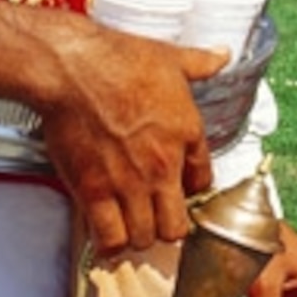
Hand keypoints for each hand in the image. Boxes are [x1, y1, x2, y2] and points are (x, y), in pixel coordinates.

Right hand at [34, 17, 221, 257]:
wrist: (74, 68)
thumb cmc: (119, 59)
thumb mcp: (171, 57)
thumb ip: (200, 62)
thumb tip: (222, 54)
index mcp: (188, 135)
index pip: (203, 184)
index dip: (189, 190)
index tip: (175, 188)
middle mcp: (163, 167)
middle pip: (176, 227)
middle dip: (165, 226)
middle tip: (151, 216)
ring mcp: (130, 184)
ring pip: (145, 238)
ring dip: (136, 235)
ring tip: (126, 223)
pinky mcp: (94, 192)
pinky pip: (110, 238)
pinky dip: (107, 242)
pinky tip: (103, 232)